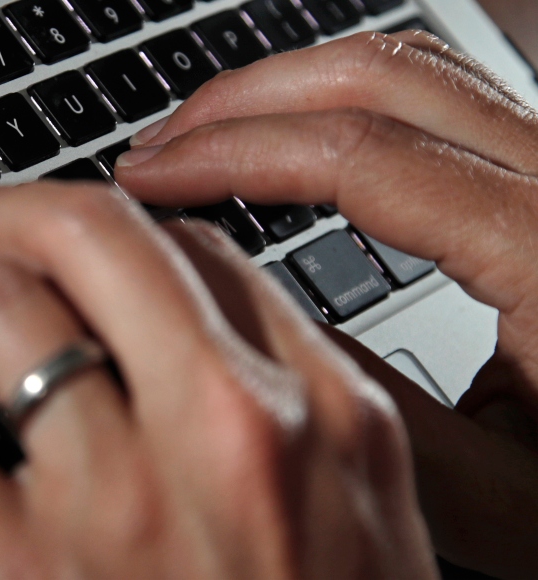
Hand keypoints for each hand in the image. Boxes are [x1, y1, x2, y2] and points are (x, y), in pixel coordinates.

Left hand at [0, 182, 434, 577]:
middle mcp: (224, 429)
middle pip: (89, 234)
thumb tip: (213, 333)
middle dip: (0, 212)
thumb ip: (307, 421)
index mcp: (324, 416)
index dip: (111, 223)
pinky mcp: (18, 573)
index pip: (196, 253)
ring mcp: (117, 497)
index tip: (64, 240)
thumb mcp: (370, 533)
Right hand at [116, 30, 537, 576]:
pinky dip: (347, 103)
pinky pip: (442, 97)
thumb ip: (366, 412)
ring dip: (293, 89)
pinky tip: (295, 143)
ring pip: (413, 68)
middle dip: (244, 99)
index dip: (232, 152)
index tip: (149, 172)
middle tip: (157, 144)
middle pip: (381, 74)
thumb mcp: (502, 500)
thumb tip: (242, 320)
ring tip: (206, 136)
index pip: (361, 156)